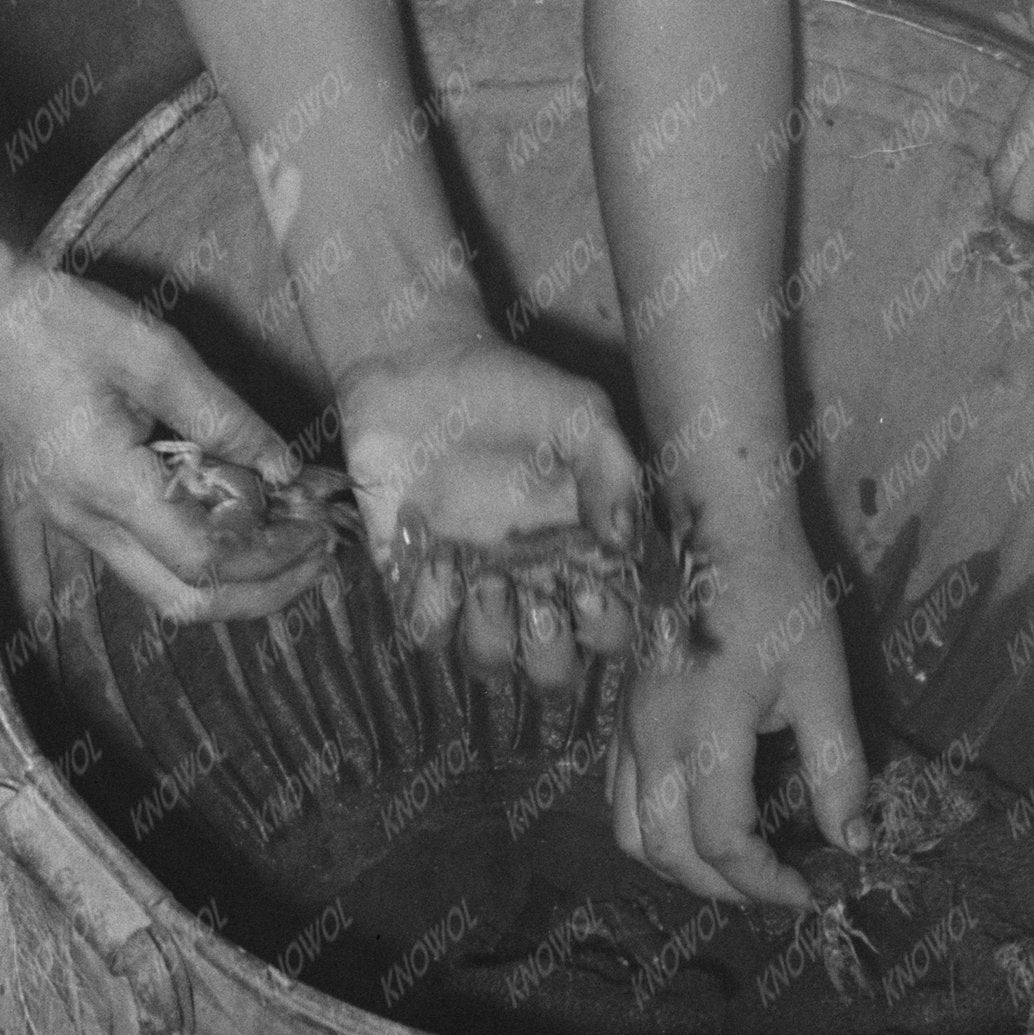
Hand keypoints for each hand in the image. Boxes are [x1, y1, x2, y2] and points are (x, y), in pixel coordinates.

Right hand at [0, 270, 333, 626]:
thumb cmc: (58, 322)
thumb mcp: (153, 354)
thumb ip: (224, 417)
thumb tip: (285, 468)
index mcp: (104, 485)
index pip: (205, 561)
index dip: (273, 555)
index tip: (319, 526)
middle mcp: (86, 522)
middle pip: (188, 602)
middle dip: (265, 590)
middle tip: (321, 554)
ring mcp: (76, 521)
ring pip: (168, 589)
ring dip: (237, 577)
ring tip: (293, 538)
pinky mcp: (76, 508)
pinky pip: (149, 558)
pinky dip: (204, 553)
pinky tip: (240, 516)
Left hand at [338, 335, 649, 698]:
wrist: (420, 362)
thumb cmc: (512, 387)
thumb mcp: (581, 414)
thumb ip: (613, 471)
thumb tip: (622, 544)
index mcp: (579, 555)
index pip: (609, 631)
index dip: (607, 629)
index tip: (591, 586)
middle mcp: (527, 583)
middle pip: (552, 672)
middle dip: (550, 653)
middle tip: (537, 599)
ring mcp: (468, 584)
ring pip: (488, 660)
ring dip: (492, 634)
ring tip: (485, 575)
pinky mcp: (411, 573)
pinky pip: (424, 628)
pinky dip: (433, 604)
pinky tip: (437, 551)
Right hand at [614, 534, 869, 909]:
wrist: (719, 527)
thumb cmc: (779, 596)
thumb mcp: (823, 683)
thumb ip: (838, 770)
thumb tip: (853, 842)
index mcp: (707, 731)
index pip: (724, 844)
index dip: (768, 885)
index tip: (812, 890)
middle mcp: (654, 737)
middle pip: (669, 853)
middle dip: (727, 889)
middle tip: (779, 886)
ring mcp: (628, 726)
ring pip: (631, 833)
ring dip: (681, 867)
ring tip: (735, 866)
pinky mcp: (621, 714)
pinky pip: (618, 795)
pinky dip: (652, 829)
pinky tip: (696, 820)